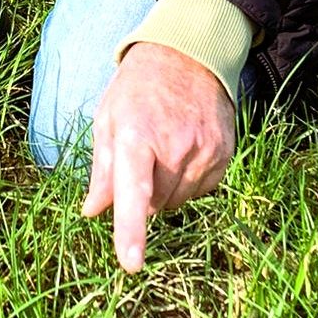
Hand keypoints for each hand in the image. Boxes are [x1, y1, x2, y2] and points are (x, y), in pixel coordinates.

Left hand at [82, 41, 235, 272]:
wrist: (190, 54)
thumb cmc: (139, 88)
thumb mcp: (108, 118)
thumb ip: (102, 170)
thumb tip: (92, 212)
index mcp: (137, 136)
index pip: (133, 192)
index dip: (131, 230)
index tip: (131, 264)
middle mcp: (175, 146)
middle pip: (154, 205)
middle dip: (142, 195)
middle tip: (140, 158)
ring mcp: (205, 152)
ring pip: (178, 202)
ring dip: (165, 190)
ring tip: (163, 150)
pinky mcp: (225, 155)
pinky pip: (202, 192)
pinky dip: (188, 183)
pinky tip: (184, 153)